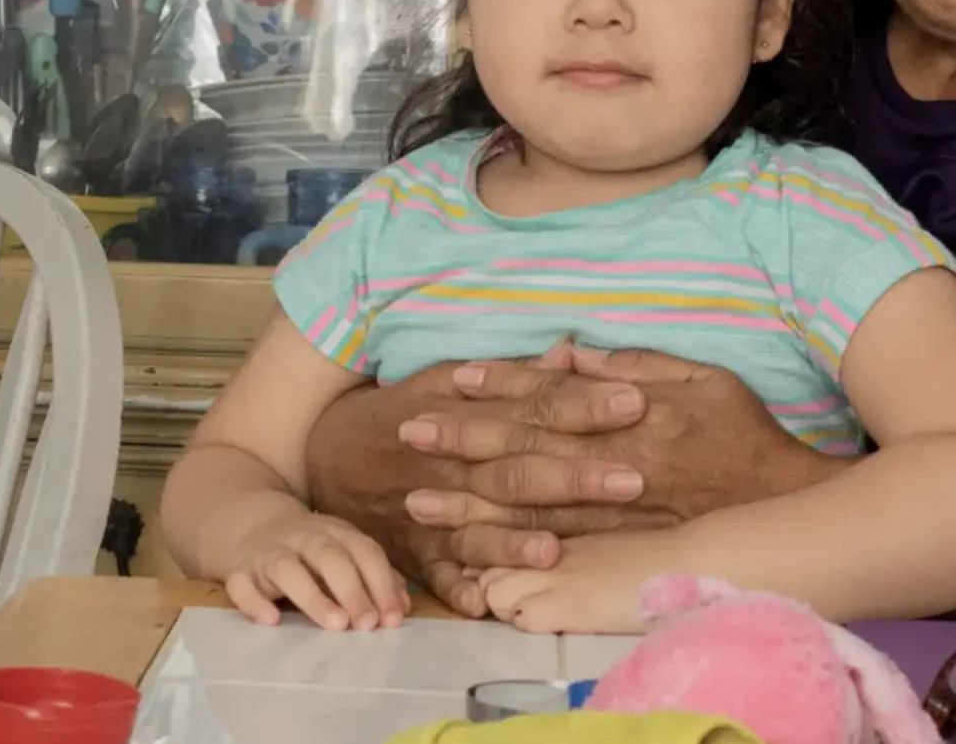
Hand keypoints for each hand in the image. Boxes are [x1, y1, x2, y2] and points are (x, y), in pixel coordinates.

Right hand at [222, 513, 409, 631]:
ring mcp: (268, 553)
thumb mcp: (346, 554)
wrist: (254, 526)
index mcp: (336, 533)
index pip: (364, 552)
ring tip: (335, 625)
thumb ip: (376, 578)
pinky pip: (242, 585)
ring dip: (313, 596)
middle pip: (329, 557)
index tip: (391, 620)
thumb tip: (401, 608)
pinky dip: (254, 602)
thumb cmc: (312, 552)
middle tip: (367, 624)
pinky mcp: (239, 571)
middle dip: (352, 590)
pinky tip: (271, 620)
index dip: (380, 584)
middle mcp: (303, 538)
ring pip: (287, 568)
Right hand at [302, 342, 662, 616]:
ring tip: (557, 548)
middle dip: (573, 477)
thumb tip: (569, 353)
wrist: (321, 454)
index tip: (634, 402)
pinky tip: (484, 603)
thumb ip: (509, 374)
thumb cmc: (399, 411)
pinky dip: (456, 588)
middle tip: (631, 479)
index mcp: (466, 417)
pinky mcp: (413, 552)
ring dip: (514, 541)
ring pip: (478, 528)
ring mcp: (430, 513)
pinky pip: (434, 574)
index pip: (532, 410)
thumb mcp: (443, 378)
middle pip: (517, 471)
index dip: (581, 406)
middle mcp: (451, 467)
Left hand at [402, 345, 832, 569]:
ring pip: (531, 510)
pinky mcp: (620, 550)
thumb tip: (567, 353)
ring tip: (419, 504)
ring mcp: (617, 514)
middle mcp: (619, 464)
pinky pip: (556, 554)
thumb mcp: (701, 377)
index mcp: (634, 414)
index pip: (553, 397)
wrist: (788, 504)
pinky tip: (471, 562)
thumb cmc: (744, 432)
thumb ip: (633, 364)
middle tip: (410, 434)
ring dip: (472, 507)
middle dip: (466, 444)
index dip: (500, 387)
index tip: (453, 380)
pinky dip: (513, 559)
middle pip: (529, 453)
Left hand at [478, 533, 672, 634]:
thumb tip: (568, 576)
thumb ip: (578, 561)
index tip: (504, 584)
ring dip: (506, 610)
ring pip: (495, 593)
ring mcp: (557, 578)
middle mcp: (548, 553)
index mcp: (557, 540)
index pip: (499, 549)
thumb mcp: (607, 552)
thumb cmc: (660, 559)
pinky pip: (523, 617)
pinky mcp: (571, 604)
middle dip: (492, 590)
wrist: (692, 560)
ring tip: (534, 618)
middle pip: (486, 568)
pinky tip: (550, 627)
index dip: (497, 571)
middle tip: (515, 606)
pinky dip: (527, 626)